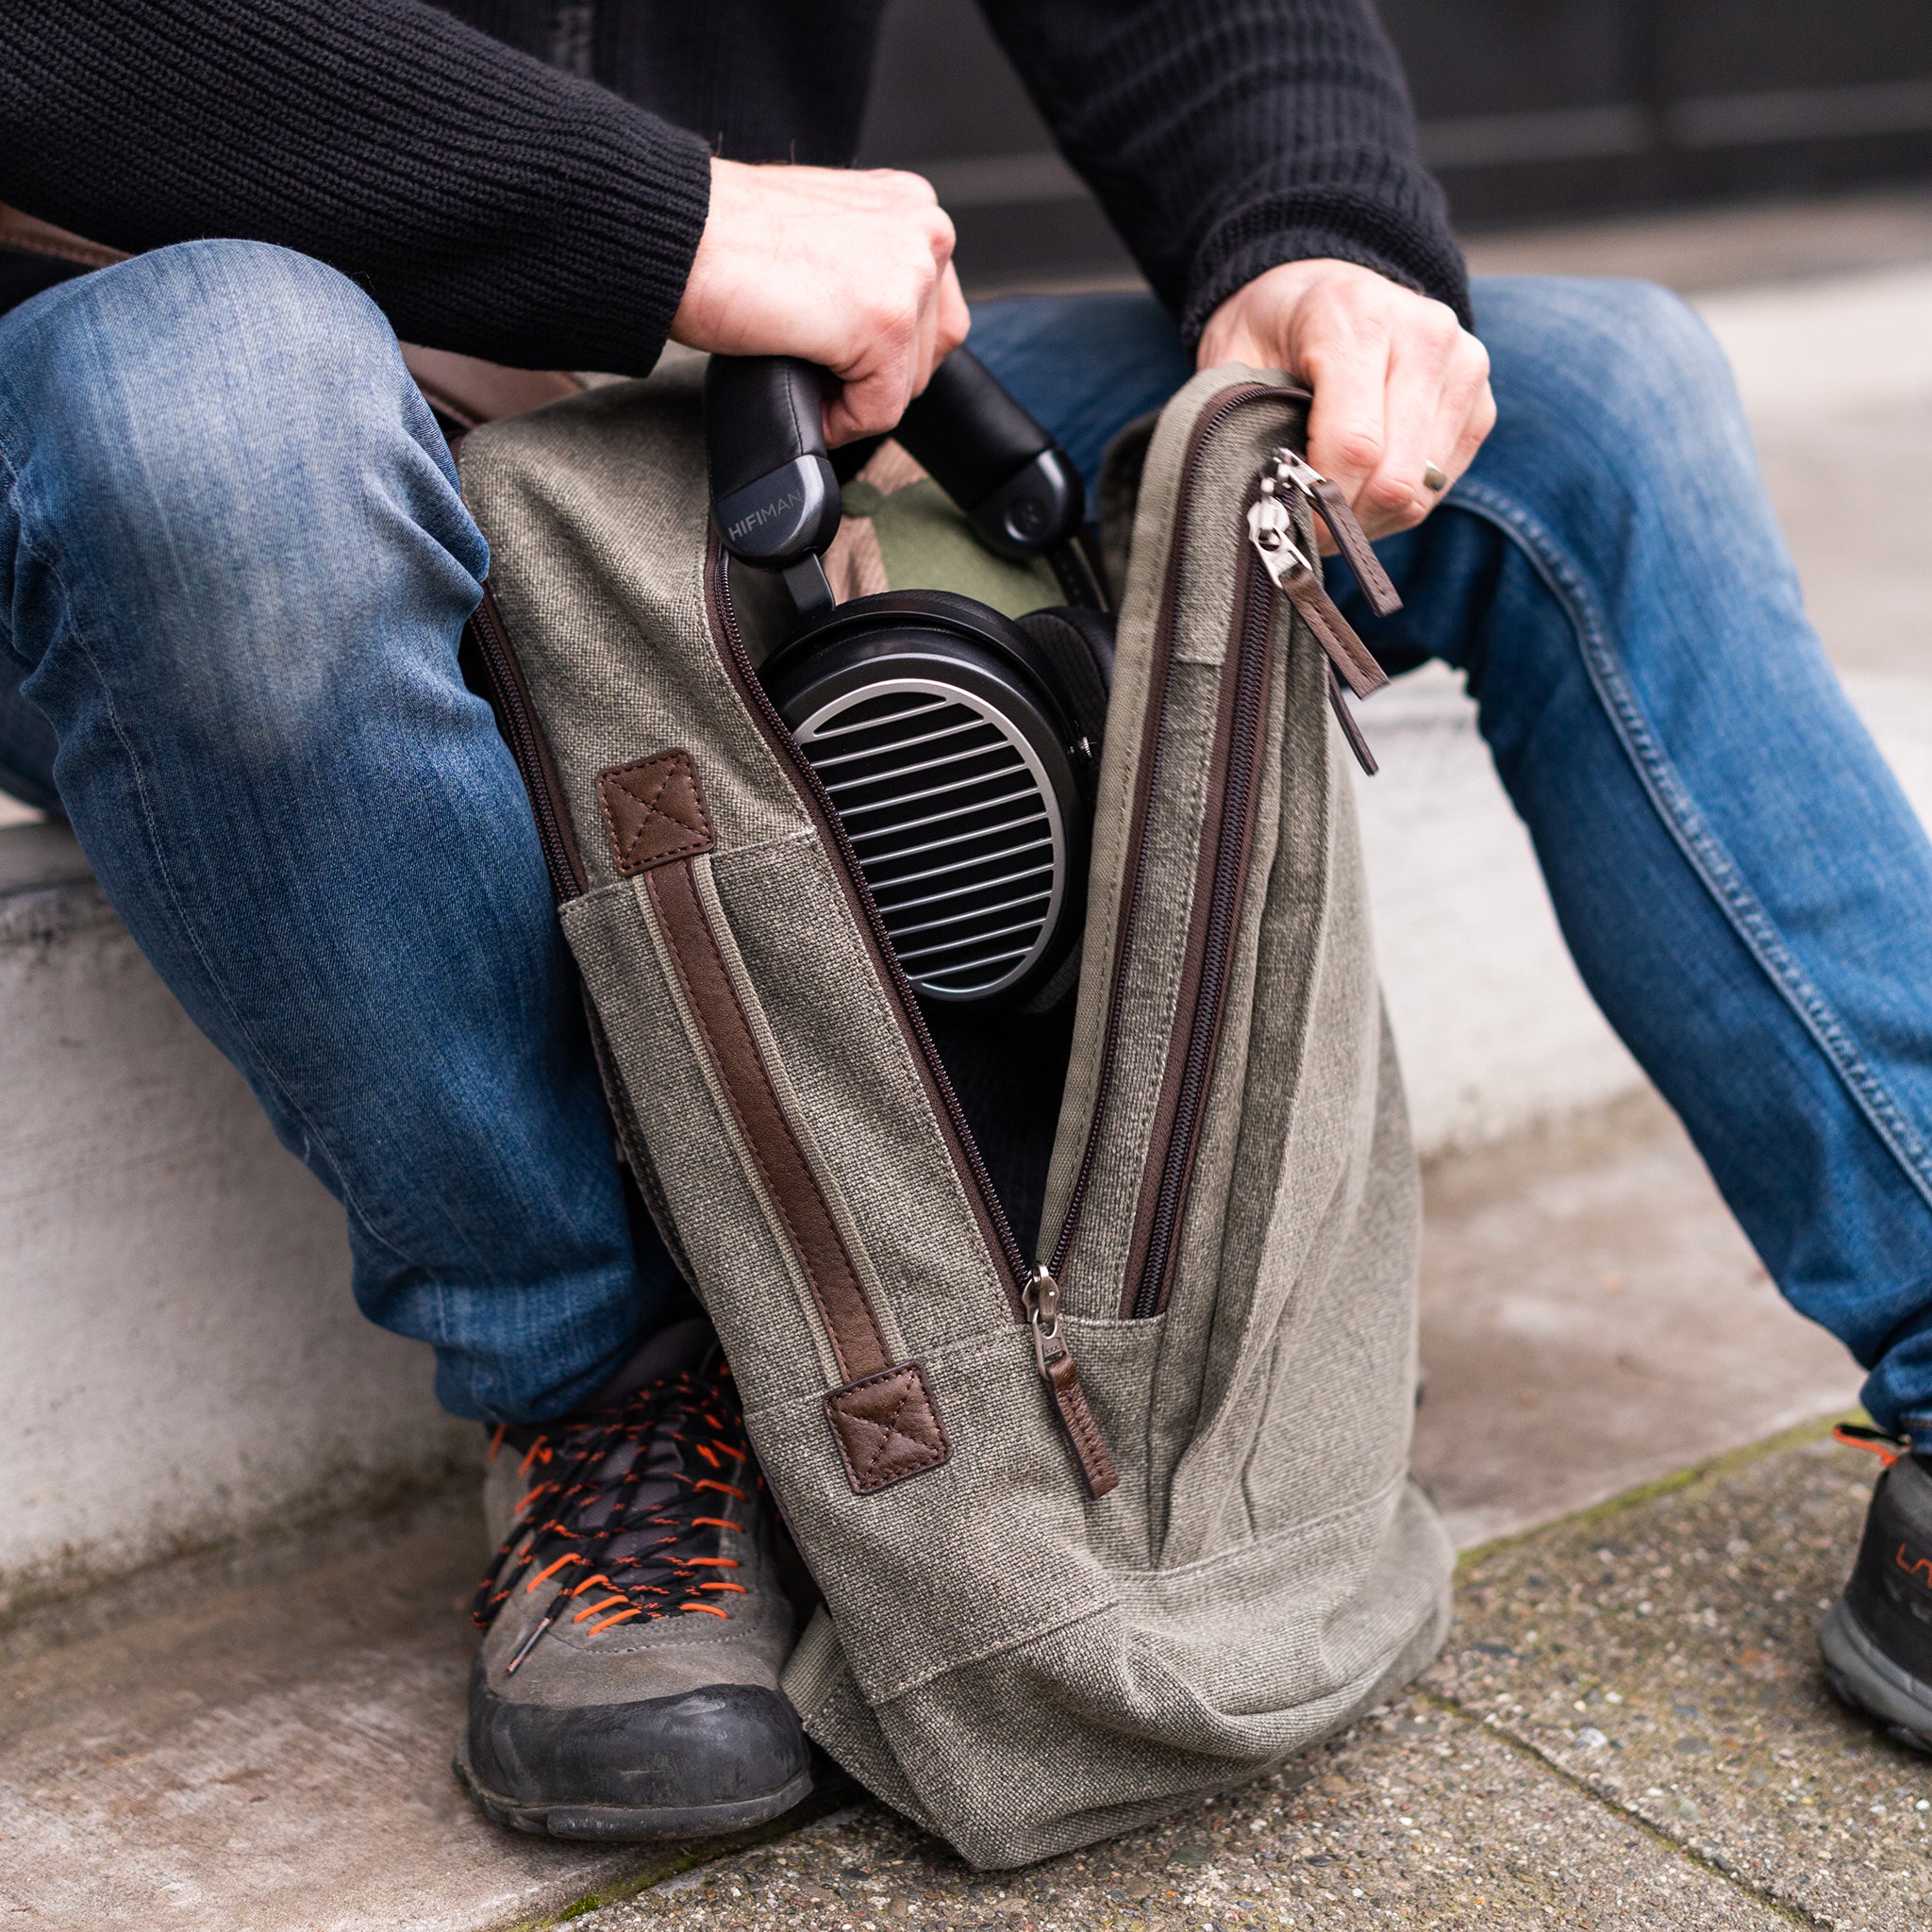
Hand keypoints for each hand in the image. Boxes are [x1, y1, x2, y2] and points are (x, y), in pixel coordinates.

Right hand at [671, 158, 970, 446]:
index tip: (838, 359)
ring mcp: (910, 274)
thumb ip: (863, 272)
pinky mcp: (885, 322)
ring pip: (905, 384)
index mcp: (909, 206)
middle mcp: (924, 229)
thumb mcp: (820, 242)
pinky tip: (800, 391)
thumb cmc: (722, 237)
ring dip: (853, 397)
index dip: (885, 353)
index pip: (932, 311)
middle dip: (874, 377)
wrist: (674, 231)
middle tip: (814, 369)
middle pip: (928, 352)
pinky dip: (839, 421)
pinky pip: (878, 411)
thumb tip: (869, 335)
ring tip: (801, 371)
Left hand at [1197, 259, 1494, 544]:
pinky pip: (1441, 485)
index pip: (1355, 445)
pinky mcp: (1480, 401)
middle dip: (1347, 518)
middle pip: (1396, 478)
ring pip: (1421, 492)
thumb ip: (1243, 420)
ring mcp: (1463, 366)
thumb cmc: (1273, 329)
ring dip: (1373, 517)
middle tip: (1311, 524)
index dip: (1322, 503)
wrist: (1324, 286)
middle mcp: (1424, 335)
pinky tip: (1365, 485)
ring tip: (1334, 502)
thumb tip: (1267, 498)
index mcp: (1357, 320)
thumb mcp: (1234, 359)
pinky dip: (1400, 503)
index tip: (1294, 522)